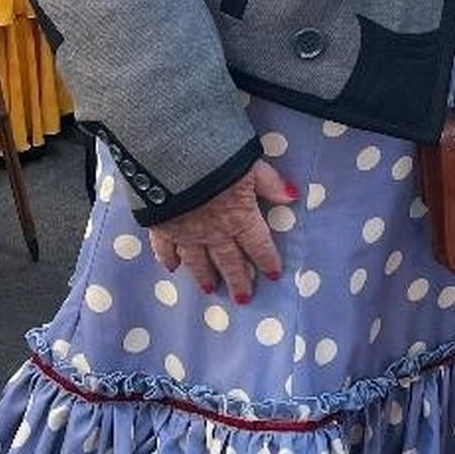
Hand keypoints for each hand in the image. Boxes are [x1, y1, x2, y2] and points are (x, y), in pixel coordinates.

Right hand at [148, 159, 296, 300]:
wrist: (172, 154)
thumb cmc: (216, 156)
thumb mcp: (250, 165)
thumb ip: (270, 183)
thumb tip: (293, 196)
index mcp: (239, 218)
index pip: (258, 245)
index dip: (267, 260)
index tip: (273, 276)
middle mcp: (214, 232)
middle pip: (229, 261)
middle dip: (238, 281)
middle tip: (243, 299)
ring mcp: (186, 232)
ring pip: (198, 261)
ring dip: (204, 276)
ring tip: (209, 289)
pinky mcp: (161, 226)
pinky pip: (164, 250)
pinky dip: (168, 260)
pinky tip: (171, 268)